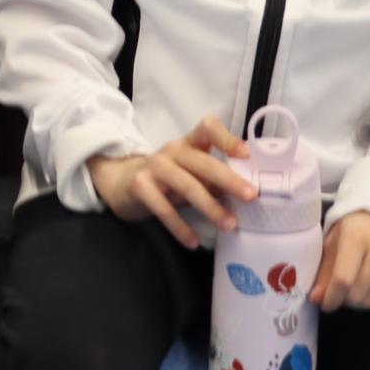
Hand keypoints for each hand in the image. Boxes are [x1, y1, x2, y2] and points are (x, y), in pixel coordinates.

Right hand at [89, 116, 252, 245]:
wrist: (120, 181)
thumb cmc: (164, 178)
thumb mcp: (188, 172)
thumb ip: (212, 178)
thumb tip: (244, 193)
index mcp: (188, 143)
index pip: (208, 128)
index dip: (227, 138)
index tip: (246, 154)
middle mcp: (172, 150)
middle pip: (202, 162)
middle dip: (228, 179)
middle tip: (250, 196)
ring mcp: (154, 167)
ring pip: (186, 185)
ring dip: (210, 206)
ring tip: (229, 225)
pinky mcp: (140, 186)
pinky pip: (163, 208)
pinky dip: (180, 226)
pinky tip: (193, 241)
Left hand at [318, 210, 369, 311]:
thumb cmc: (356, 227)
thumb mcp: (334, 240)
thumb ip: (325, 270)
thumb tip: (317, 299)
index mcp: (356, 237)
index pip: (343, 279)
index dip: (331, 298)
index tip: (324, 304)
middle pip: (357, 294)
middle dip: (344, 300)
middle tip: (339, 293)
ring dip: (358, 300)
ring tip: (354, 287)